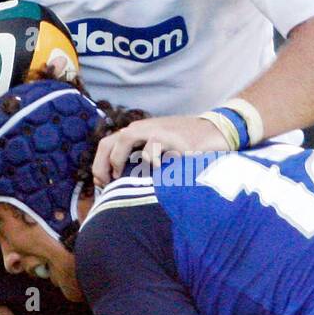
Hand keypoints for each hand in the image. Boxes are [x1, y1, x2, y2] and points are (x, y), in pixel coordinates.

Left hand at [93, 115, 229, 186]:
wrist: (214, 131)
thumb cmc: (184, 146)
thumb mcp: (158, 150)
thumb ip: (141, 160)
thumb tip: (122, 185)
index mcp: (138, 133)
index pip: (107, 144)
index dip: (99, 165)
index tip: (101, 185)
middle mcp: (144, 129)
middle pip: (112, 141)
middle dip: (104, 164)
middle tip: (108, 183)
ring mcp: (158, 131)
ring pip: (126, 136)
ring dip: (120, 158)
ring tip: (124, 176)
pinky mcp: (173, 138)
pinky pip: (154, 147)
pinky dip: (150, 160)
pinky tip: (154, 173)